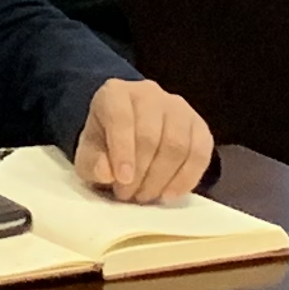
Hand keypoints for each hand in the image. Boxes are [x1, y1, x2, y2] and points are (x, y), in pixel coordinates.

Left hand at [74, 80, 211, 203]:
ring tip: (146, 196)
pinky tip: (170, 194)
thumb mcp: (88, 153)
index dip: (123, 151)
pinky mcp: (198, 125)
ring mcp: (178, 107)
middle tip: (130, 196)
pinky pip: (200, 153)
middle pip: (151, 135)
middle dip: (141, 172)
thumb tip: (106, 172)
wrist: (127, 133)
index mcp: (115, 93)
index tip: (122, 179)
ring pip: (177, 145)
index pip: (121, 118)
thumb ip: (92, 162)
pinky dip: (186, 179)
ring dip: (162, 178)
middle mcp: (149, 93)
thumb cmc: (105, 142)